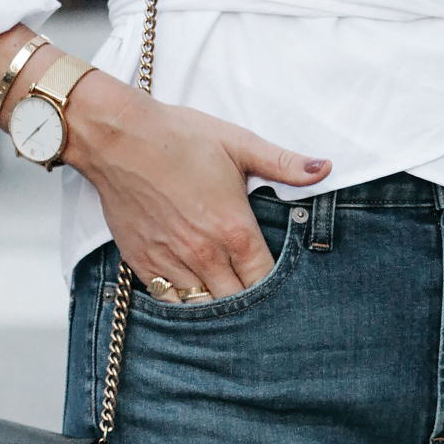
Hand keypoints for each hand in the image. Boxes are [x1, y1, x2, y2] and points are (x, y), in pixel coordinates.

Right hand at [64, 71, 330, 297]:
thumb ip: (284, 163)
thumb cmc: (177, 137)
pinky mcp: (142, 262)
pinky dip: (183, 301)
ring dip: (216, 302)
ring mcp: (171, 261)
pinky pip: (168, 300)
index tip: (281, 285)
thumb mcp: (238, 143)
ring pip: (202, 306)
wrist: (117, 137)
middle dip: (248, 300)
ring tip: (226, 297)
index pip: (264, 279)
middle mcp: (204, 253)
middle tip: (254, 294)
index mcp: (233, 229)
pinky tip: (192, 290)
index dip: (276, 286)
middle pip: (236, 301)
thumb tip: (325, 169)